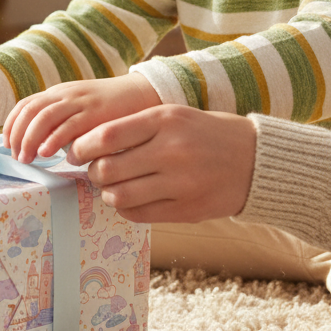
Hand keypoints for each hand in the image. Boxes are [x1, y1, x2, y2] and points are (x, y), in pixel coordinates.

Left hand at [4, 74, 160, 161]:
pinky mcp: (94, 112)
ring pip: (43, 117)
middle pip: (30, 111)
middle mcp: (64, 94)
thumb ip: (61, 124)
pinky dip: (54, 139)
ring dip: (30, 139)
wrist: (142, 93)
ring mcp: (79, 102)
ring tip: (28, 159)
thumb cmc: (110, 108)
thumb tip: (41, 147)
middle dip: (18, 135)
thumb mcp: (79, 110)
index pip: (25, 105)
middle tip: (16, 157)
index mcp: (58, 93)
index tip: (8, 145)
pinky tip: (48, 154)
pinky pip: (68, 125)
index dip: (12, 125)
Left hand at [69, 104, 255, 222]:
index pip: (106, 136)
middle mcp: (171, 151)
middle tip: (93, 170)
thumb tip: (88, 144)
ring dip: (107, 192)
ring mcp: (181, 183)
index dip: (82, 147)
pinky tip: (130, 199)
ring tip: (112, 186)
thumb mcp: (171, 115)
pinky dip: (126, 208)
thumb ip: (134, 126)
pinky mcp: (188, 209)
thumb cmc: (204, 133)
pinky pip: (140, 214)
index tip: (75, 152)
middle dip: (91, 172)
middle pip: (108, 169)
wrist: (255, 159)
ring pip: (120, 195)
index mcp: (164, 120)